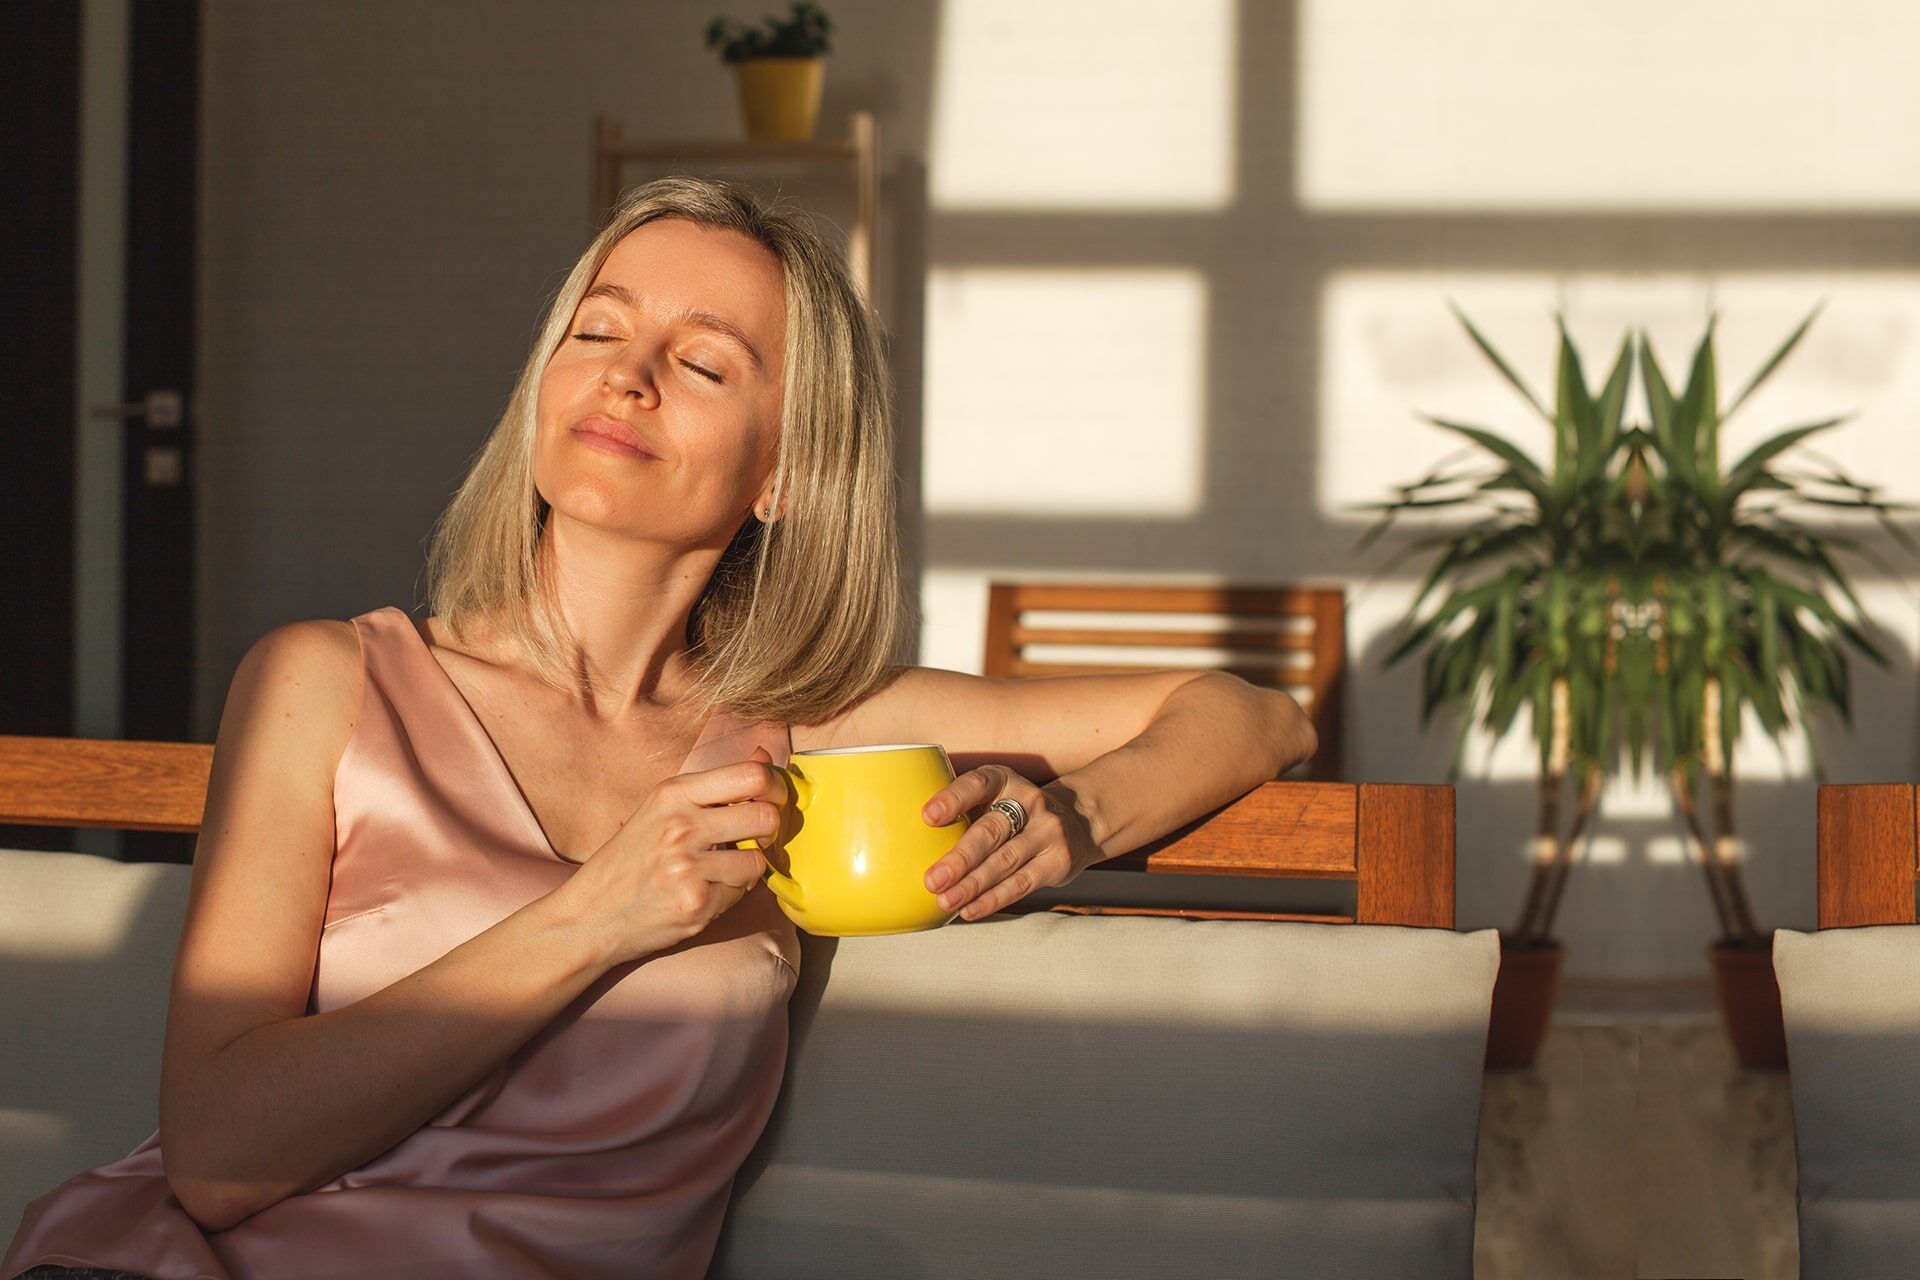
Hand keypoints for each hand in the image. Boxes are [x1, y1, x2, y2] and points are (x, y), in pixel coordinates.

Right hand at [562, 745, 793, 965]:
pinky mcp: (696, 903)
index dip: (775, 787)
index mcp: (673, 793)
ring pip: (757, 861)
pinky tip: (701, 892)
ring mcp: (687, 866)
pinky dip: (728, 895)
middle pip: (765, 817)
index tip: (772, 799)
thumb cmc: (629, 860)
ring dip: (745, 868)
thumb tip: (764, 755)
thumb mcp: (662, 809)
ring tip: (717, 870)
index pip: (751, 776)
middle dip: (768, 830)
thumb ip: (714, 785)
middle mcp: (680, 826)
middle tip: (752, 838)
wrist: (590, 915)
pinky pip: (740, 893)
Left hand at [919, 764, 1102, 920]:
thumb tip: (901, 838)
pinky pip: (1021, 883)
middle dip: (960, 858)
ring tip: (945, 900)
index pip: (977, 783)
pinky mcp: (1058, 861)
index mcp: (1004, 779)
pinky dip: (993, 899)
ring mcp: (1048, 831)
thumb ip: (961, 809)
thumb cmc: (1013, 812)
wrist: (1078, 822)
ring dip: (973, 884)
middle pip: (991, 831)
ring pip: (1005, 861)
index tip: (927, 817)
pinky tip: (969, 909)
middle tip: (932, 879)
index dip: (952, 799)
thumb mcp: (993, 797)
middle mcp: (1029, 801)